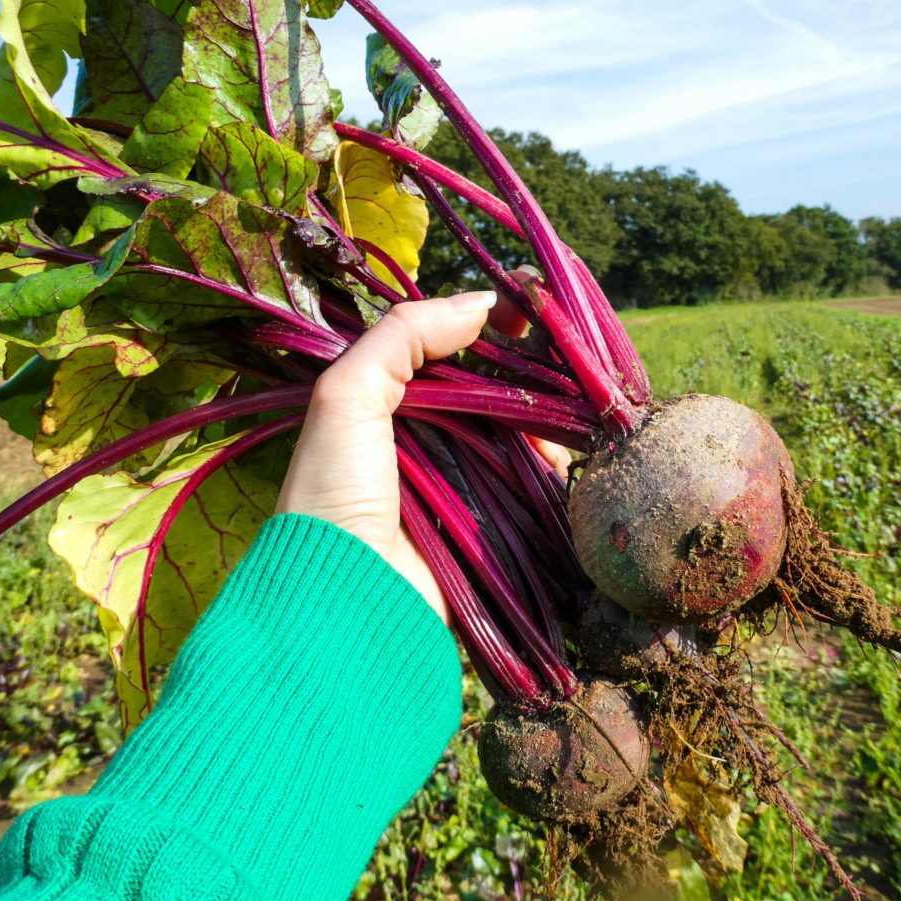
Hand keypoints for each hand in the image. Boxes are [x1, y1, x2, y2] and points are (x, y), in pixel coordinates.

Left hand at [275, 291, 570, 622]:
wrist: (346, 599)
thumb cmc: (336, 490)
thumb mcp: (346, 395)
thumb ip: (402, 335)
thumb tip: (481, 301)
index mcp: (381, 404)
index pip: (442, 351)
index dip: (484, 329)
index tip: (526, 313)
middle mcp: (419, 439)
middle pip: (485, 391)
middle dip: (524, 376)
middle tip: (562, 362)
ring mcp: (453, 483)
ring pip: (512, 435)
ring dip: (541, 422)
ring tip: (564, 415)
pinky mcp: (482, 525)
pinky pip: (523, 484)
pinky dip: (545, 468)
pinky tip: (560, 458)